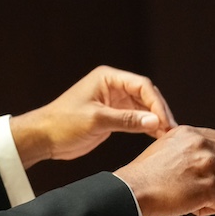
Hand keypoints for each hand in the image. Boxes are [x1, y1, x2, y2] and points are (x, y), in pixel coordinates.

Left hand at [9, 66, 174, 165]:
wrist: (43, 138)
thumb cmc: (63, 124)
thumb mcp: (97, 121)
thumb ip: (128, 120)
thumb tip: (156, 122)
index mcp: (107, 78)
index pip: (142, 85)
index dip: (157, 103)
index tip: (165, 122)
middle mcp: (113, 86)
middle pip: (146, 95)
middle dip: (159, 112)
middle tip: (171, 131)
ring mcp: (113, 101)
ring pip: (143, 107)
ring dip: (155, 120)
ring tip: (167, 137)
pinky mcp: (112, 115)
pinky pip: (136, 118)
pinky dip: (146, 127)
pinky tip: (157, 137)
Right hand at [113, 127, 214, 215]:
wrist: (132, 190)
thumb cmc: (145, 176)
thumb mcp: (166, 147)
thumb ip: (189, 149)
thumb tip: (209, 160)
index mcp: (191, 134)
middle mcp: (202, 146)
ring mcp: (208, 166)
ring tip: (194, 199)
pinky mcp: (210, 187)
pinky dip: (206, 210)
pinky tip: (188, 207)